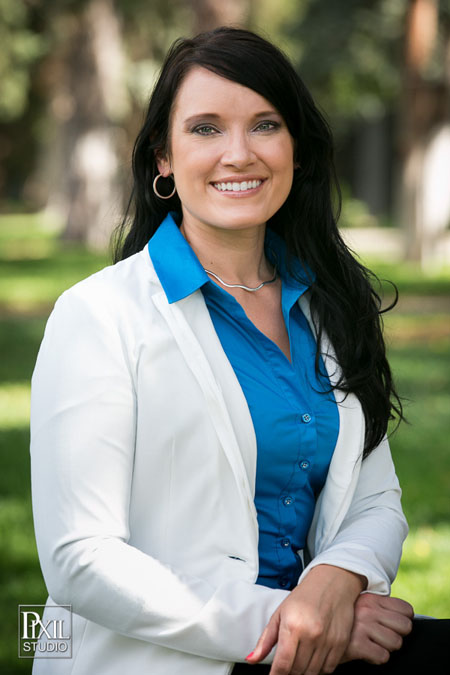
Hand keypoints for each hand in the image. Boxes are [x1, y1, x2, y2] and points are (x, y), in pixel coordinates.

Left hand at [246, 565, 365, 674]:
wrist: (332, 582)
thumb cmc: (304, 596)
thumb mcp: (280, 614)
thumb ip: (265, 640)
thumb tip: (251, 659)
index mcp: (293, 626)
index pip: (283, 664)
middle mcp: (311, 634)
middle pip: (297, 671)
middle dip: (288, 674)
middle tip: (285, 667)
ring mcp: (328, 640)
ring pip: (312, 672)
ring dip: (302, 673)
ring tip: (297, 663)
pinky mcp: (340, 644)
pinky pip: (328, 669)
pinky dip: (318, 670)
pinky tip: (312, 661)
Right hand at [341, 593, 413, 665]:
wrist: (318, 631)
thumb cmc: (343, 619)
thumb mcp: (360, 605)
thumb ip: (378, 607)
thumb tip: (405, 616)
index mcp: (371, 599)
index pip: (406, 610)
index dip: (403, 620)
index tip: (394, 625)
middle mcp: (369, 610)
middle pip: (405, 627)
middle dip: (397, 635)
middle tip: (384, 636)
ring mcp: (363, 626)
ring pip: (396, 642)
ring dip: (386, 647)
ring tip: (373, 644)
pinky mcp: (357, 644)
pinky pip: (383, 656)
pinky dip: (377, 658)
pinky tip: (366, 652)